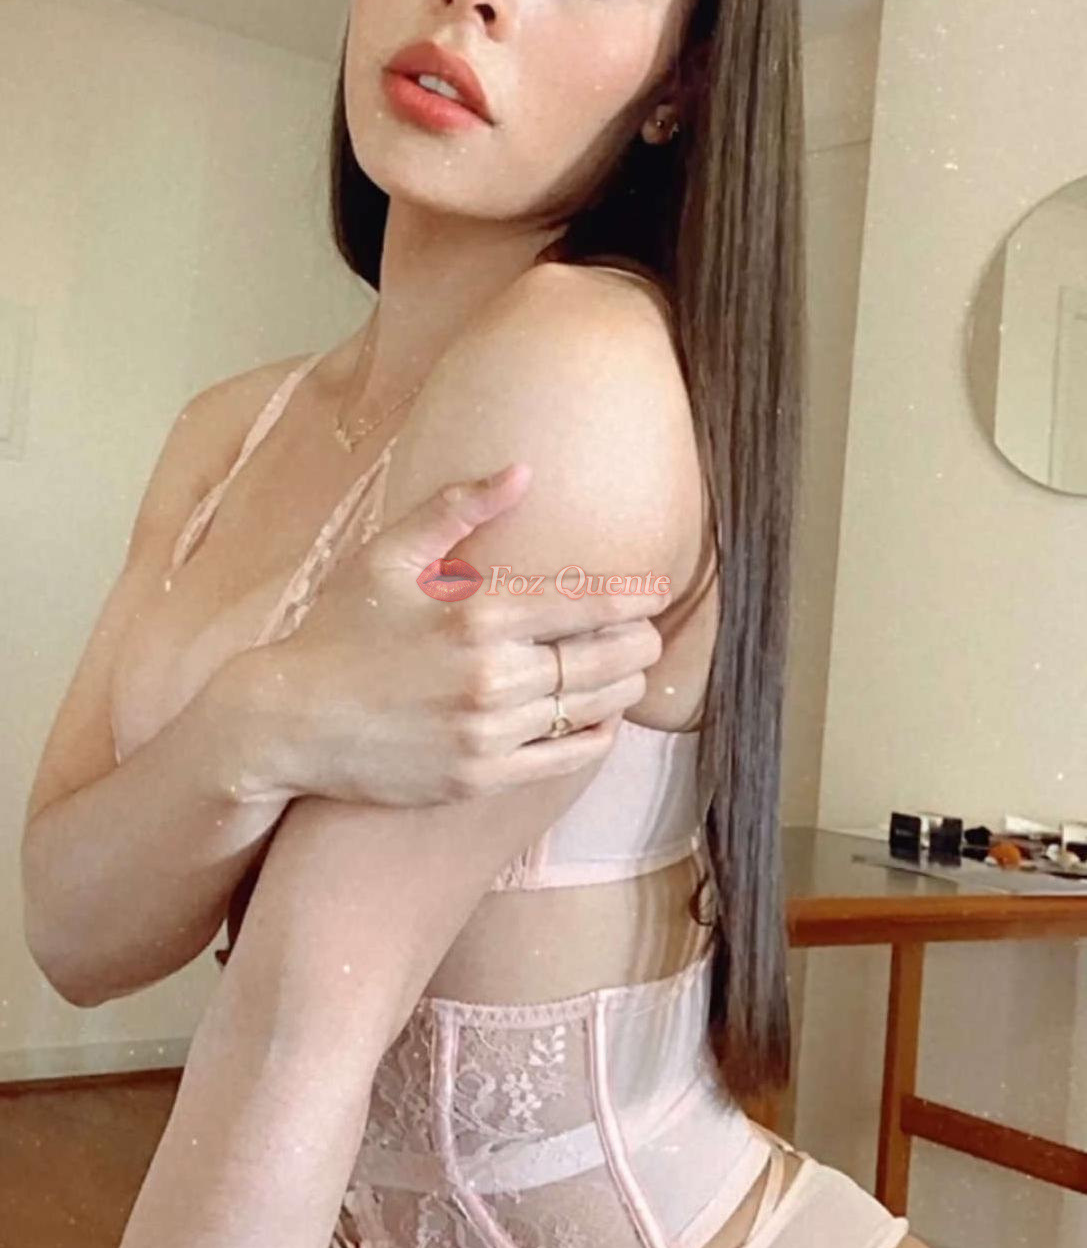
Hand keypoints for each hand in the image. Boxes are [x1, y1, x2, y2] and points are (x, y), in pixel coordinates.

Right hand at [234, 462, 665, 807]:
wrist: (287, 722)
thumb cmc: (337, 631)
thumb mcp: (389, 556)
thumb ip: (458, 509)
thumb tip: (523, 470)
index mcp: (477, 615)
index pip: (584, 604)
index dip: (632, 598)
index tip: (656, 594)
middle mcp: (491, 677)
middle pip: (601, 660)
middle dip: (638, 644)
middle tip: (650, 634)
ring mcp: (487, 733)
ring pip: (589, 710)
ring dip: (621, 689)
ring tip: (629, 673)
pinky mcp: (479, 777)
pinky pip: (563, 759)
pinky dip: (593, 737)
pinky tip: (600, 721)